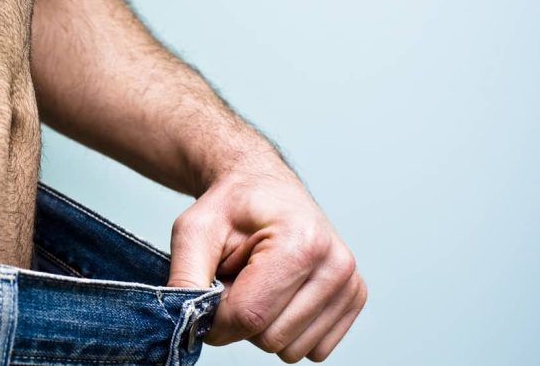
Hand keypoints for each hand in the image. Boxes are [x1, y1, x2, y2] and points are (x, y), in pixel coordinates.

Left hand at [168, 158, 366, 362]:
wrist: (263, 190)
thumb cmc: (231, 207)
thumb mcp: (193, 231)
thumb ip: (185, 280)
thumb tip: (188, 326)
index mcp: (300, 242)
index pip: (249, 316)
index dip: (217, 317)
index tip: (209, 291)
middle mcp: (336, 264)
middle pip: (271, 338)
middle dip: (240, 318)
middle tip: (237, 278)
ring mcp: (350, 284)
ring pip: (291, 350)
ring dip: (264, 324)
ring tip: (259, 281)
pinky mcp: (354, 299)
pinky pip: (312, 349)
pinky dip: (287, 328)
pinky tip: (280, 292)